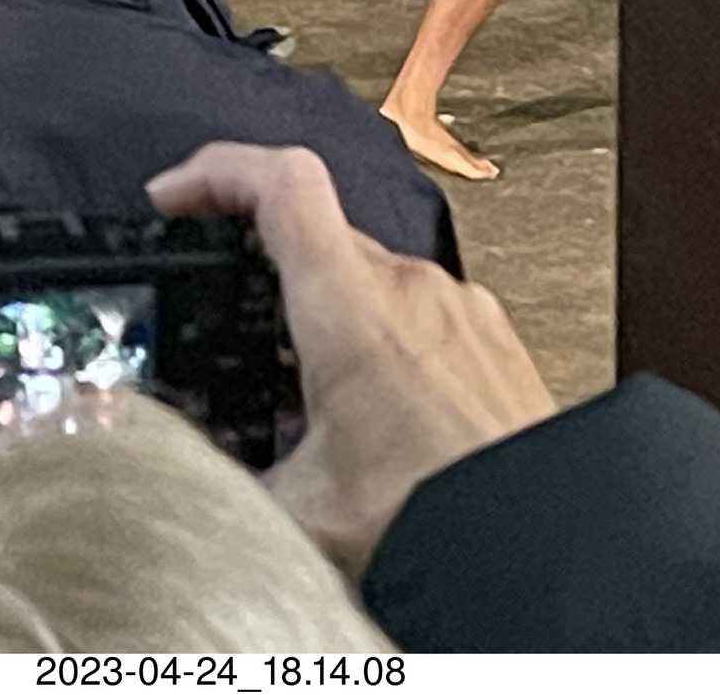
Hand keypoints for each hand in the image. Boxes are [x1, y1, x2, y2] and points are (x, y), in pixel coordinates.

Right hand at [149, 142, 554, 573]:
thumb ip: (227, 488)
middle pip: (317, 237)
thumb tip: (176, 490)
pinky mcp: (492, 341)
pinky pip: (420, 316)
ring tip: (306, 399)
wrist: (544, 546)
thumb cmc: (450, 522)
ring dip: (327, 325)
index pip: (277, 180)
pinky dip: (382, 348)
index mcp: (351, 305)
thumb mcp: (303, 513)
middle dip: (265, 282)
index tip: (175, 195)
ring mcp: (460, 309)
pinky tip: (374, 420)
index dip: (214, 173)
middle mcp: (411, 288)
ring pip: (370, 283)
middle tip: (232, 333)